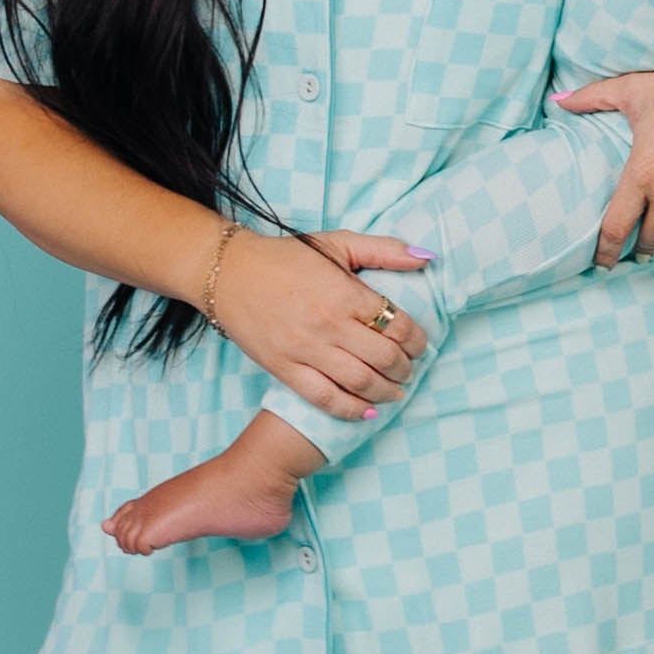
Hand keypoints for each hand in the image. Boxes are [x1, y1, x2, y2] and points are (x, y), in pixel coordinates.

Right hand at [210, 226, 432, 418]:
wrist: (227, 272)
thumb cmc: (287, 257)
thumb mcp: (337, 243)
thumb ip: (384, 251)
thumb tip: (426, 258)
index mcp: (345, 293)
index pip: (398, 325)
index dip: (417, 340)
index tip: (419, 344)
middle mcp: (328, 324)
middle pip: (384, 358)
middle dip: (406, 368)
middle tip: (410, 369)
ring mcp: (304, 349)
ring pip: (359, 382)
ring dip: (386, 391)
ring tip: (395, 391)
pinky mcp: (283, 368)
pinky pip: (324, 398)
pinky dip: (351, 409)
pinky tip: (367, 411)